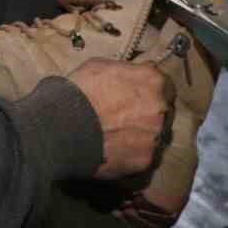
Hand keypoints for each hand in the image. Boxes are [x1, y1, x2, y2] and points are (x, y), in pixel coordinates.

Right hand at [68, 59, 174, 180]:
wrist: (61, 128)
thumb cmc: (79, 91)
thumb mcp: (101, 66)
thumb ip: (127, 72)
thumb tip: (136, 74)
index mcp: (153, 80)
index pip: (166, 86)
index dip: (153, 92)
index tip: (141, 98)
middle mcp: (161, 108)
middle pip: (165, 112)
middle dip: (151, 115)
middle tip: (129, 120)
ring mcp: (155, 137)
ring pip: (157, 137)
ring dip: (144, 136)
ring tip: (121, 139)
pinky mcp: (145, 161)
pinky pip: (145, 158)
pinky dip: (134, 156)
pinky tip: (117, 153)